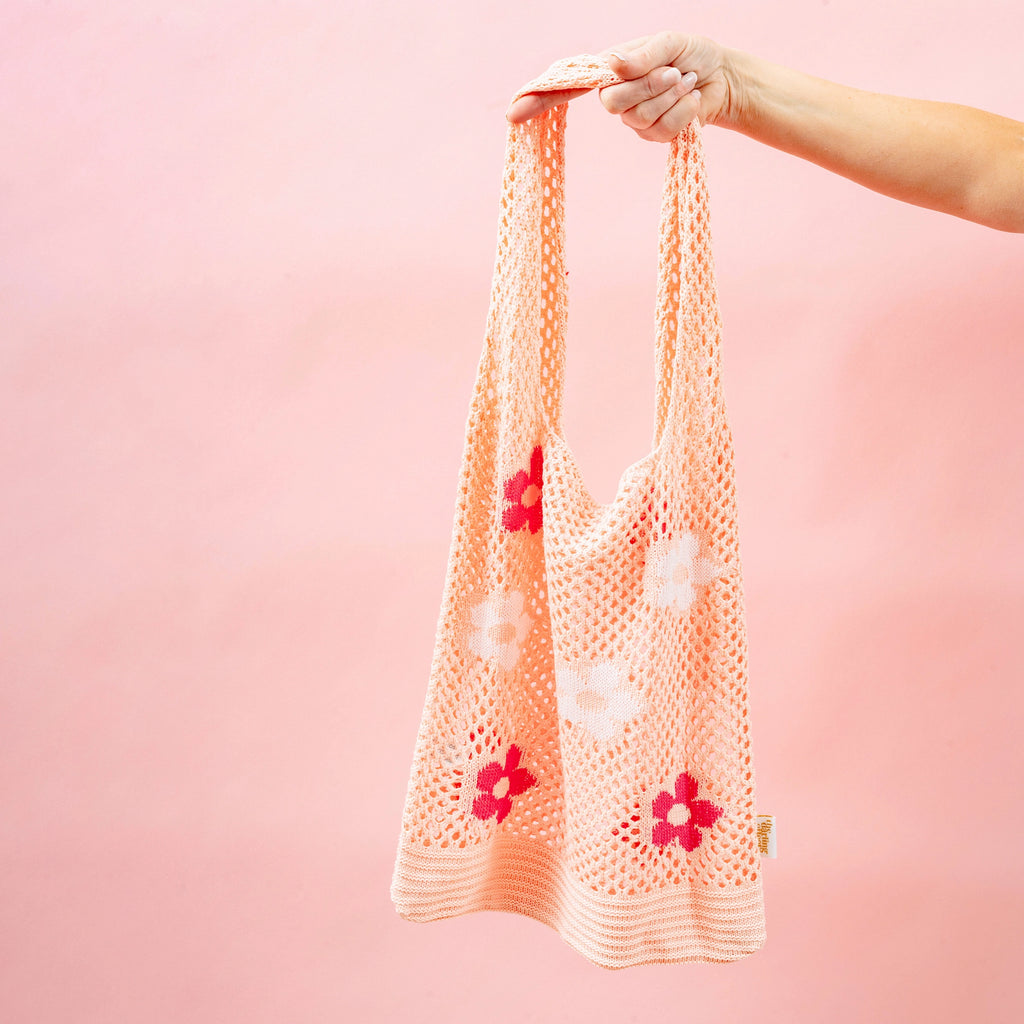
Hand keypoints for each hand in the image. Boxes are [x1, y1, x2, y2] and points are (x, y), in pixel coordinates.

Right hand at [505, 32, 737, 141]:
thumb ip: (641, 55)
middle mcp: (613, 96)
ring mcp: (631, 120)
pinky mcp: (651, 137)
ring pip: (639, 119)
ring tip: (684, 82)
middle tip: (673, 72)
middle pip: (612, 104)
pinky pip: (660, 132)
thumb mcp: (669, 43)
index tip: (514, 115)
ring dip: (669, 98)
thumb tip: (614, 66)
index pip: (567, 86)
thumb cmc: (690, 54)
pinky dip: (682, 113)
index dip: (539, 99)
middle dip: (648, 86)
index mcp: (608, 69)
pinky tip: (691, 99)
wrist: (721, 77)